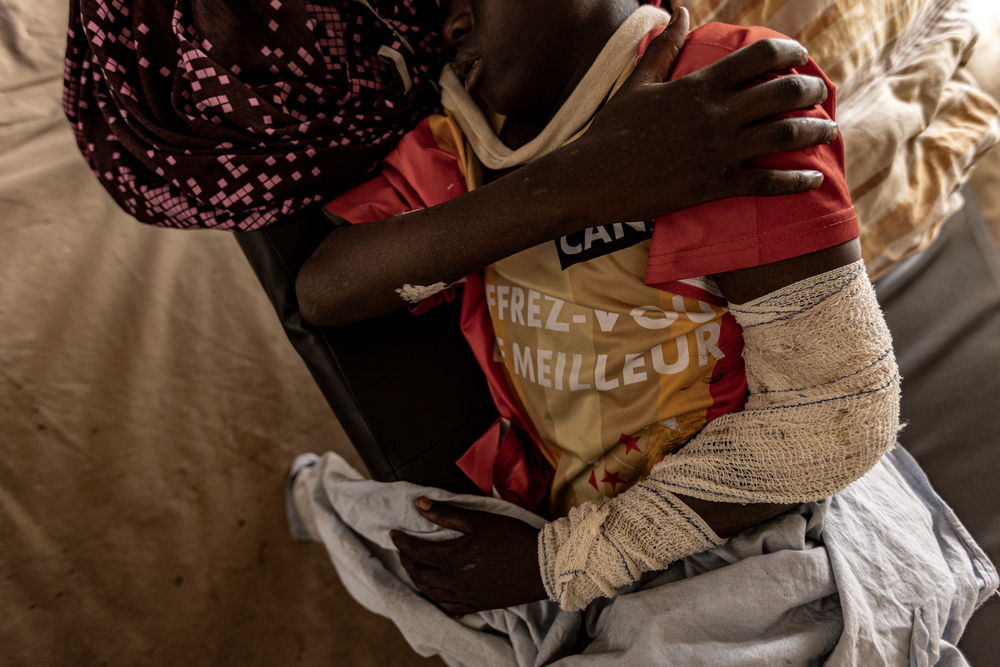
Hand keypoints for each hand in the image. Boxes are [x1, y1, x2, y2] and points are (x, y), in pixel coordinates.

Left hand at [390, 498, 546, 614]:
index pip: (414, 550)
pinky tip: (437, 591)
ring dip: (417, 578)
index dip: (400, 541)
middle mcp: (452, 580)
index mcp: (451, 557)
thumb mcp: (479, 520)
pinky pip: (448, 606)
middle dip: (406, 560)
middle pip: (418, 573)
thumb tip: (418, 504)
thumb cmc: (512, 537)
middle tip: (403, 549)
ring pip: (430, 591)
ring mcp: (464, 595)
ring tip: (415, 567)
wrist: (542, 566)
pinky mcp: (477, 605)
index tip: (393, 533)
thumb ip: (446, 513)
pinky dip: (436, 597)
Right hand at [554, 7, 839, 225]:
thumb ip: (665, 47)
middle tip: (820, 93)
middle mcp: (715, 115)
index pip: (759, 57)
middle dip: (811, 90)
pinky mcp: (713, 186)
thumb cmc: (611, 130)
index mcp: (699, 86)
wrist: (591, 178)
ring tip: (827, 129)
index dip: (789, 52)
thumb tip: (679, 10)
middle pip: (783, 93)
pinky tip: (813, 177)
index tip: (800, 57)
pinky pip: (765, 182)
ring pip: (783, 135)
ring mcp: (717, 152)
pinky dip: (795, 180)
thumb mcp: (638, 83)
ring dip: (814, 131)